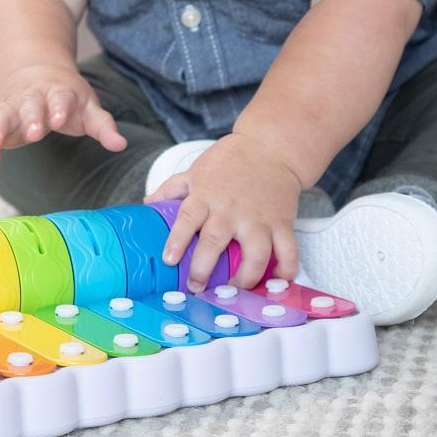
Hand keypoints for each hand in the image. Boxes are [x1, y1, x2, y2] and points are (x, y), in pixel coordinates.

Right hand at [0, 64, 126, 166]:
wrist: (33, 73)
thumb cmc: (67, 99)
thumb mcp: (87, 108)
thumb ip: (102, 126)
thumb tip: (121, 145)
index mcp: (58, 92)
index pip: (60, 97)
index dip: (59, 107)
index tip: (59, 120)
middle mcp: (33, 98)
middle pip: (30, 105)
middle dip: (31, 118)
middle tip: (34, 134)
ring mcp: (13, 108)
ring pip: (3, 115)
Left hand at [143, 131, 302, 290]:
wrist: (269, 147)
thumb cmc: (230, 160)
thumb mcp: (196, 170)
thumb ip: (172, 188)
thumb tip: (148, 203)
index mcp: (206, 196)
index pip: (187, 218)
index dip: (177, 240)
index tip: (169, 259)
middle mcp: (231, 209)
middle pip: (215, 241)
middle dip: (203, 268)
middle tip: (196, 286)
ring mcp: (258, 218)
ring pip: (256, 253)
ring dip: (246, 277)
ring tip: (236, 289)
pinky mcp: (282, 222)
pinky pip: (288, 250)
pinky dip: (286, 269)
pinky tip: (278, 281)